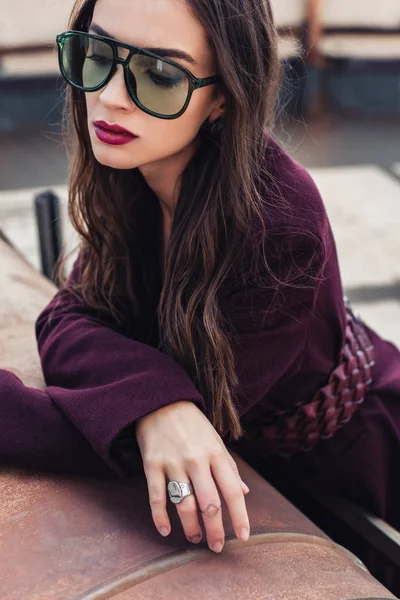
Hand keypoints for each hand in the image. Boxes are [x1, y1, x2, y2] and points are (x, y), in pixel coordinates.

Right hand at [135, 400, 250, 552]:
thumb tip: (244, 492)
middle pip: (209, 503)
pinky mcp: (152, 464)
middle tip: (217, 547)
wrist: (161, 401)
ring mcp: (173, 462)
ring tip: (195, 539)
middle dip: (215, 530)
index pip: (232, 491)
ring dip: (190, 527)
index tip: (244, 537)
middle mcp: (196, 459)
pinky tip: (165, 530)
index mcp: (216, 453)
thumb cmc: (193, 424)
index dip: (240, 516)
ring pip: (184, 503)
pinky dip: (160, 516)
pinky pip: (156, 496)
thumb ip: (229, 466)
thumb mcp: (215, 440)